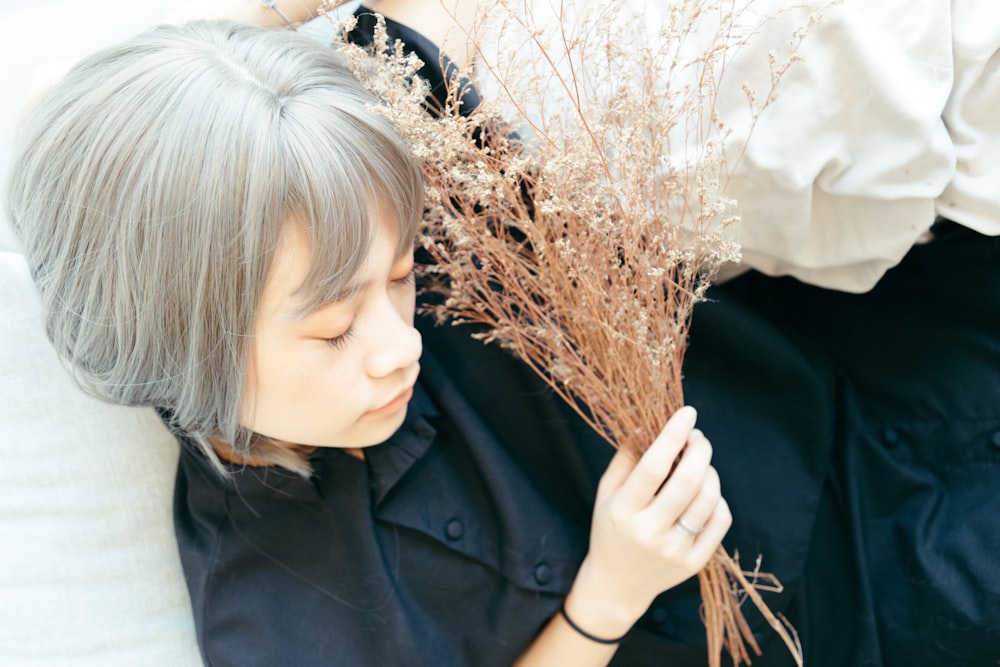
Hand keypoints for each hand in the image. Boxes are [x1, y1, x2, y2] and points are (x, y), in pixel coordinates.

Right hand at [565, 406, 731, 638]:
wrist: (617, 585)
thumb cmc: (610, 530)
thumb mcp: (605, 494)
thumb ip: (625, 460)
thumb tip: (648, 424)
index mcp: (621, 512)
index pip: (653, 468)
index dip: (673, 436)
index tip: (687, 413)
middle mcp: (648, 533)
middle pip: (687, 482)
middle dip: (699, 450)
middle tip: (698, 437)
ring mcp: (674, 551)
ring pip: (708, 500)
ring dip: (710, 471)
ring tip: (700, 464)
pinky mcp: (694, 563)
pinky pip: (720, 521)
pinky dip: (718, 499)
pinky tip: (706, 492)